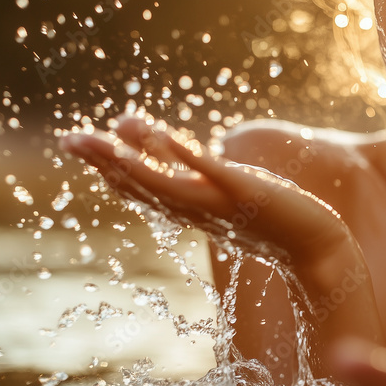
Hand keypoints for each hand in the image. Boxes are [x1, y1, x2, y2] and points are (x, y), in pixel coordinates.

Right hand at [59, 115, 365, 292]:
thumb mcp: (224, 192)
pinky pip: (212, 175)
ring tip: (106, 137)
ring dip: (135, 161)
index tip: (75, 142)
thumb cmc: (272, 219)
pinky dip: (188, 160)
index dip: (107, 165)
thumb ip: (192, 173)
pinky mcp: (248, 193)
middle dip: (106, 161)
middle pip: (143, 185)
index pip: (139, 185)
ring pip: (167, 183)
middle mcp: (197, 209)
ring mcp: (220, 202)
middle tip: (70, 138)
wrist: (315, 248)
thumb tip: (160, 144)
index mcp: (190, 207)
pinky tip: (167, 139)